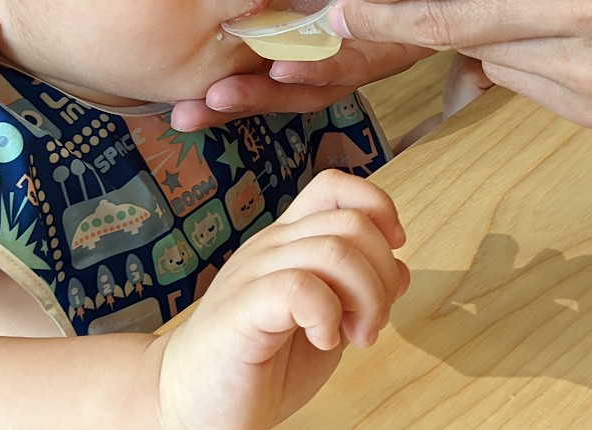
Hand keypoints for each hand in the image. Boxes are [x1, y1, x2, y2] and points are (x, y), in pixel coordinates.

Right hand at [156, 170, 408, 429]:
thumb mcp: (324, 321)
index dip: (378, 209)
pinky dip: (328, 315)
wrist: (190, 404)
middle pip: (351, 222)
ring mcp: (254, 272)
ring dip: (365, 298)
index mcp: (290, 242)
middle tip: (371, 323)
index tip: (393, 254)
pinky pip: (300, 287)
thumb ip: (356, 292)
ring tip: (354, 337)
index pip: (336, 187)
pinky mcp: (242, 308)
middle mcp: (272, 246)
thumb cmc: (257, 365)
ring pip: (334, 250)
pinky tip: (323, 339)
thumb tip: (400, 270)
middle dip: (383, 274)